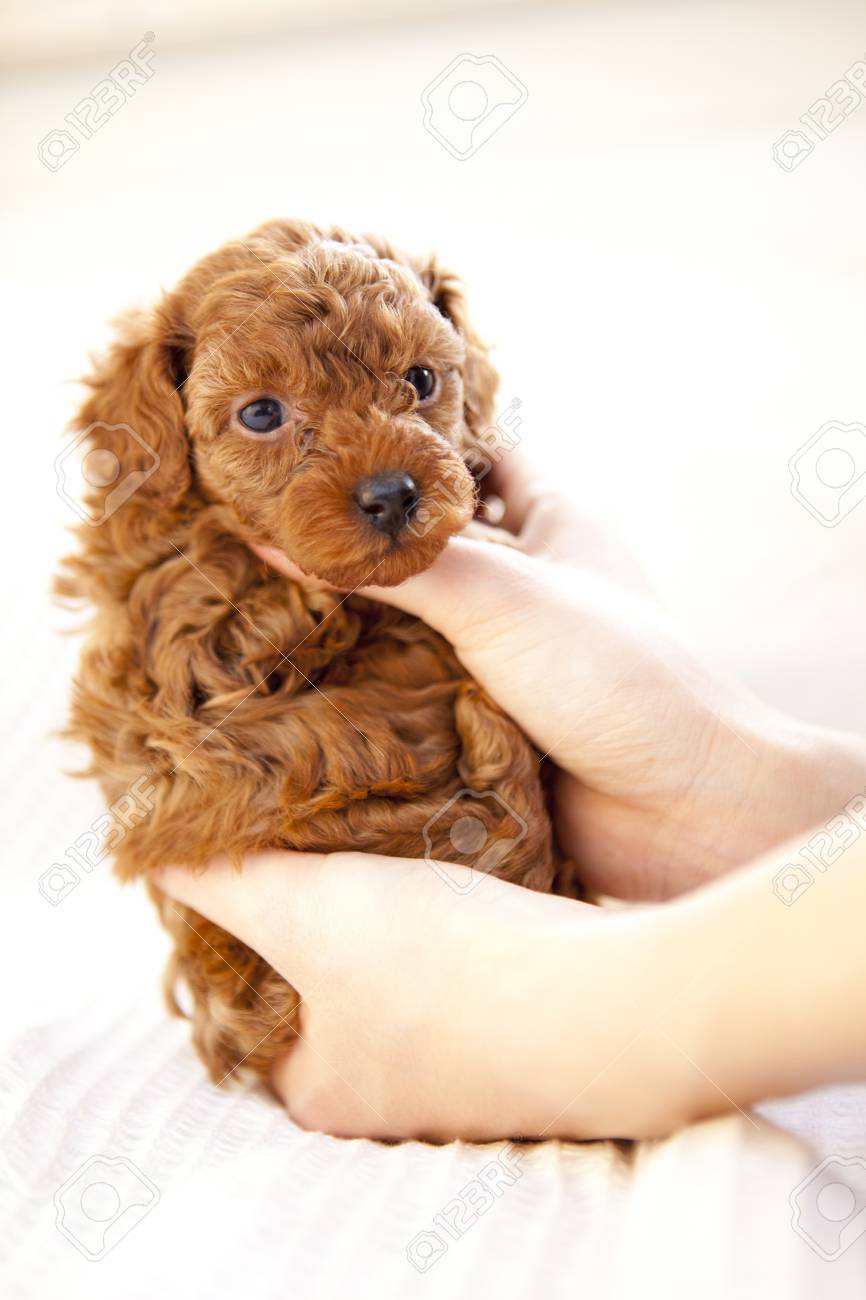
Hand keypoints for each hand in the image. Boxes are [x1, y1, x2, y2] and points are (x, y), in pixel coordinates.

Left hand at [155, 847, 661, 1140]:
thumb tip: (146, 848)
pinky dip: (457, 926)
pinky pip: (466, 974)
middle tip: (323, 843)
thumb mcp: (305, 907)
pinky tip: (466, 873)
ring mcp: (464, 1074)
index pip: (250, 1003)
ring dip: (397, 919)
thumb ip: (222, 880)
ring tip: (392, 844)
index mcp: (319, 1087)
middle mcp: (388, 1098)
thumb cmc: (438, 965)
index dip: (243, 925)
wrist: (604, 1003)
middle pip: (328, 992)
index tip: (254, 861)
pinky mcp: (526, 1037)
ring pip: (403, 981)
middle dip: (325, 920)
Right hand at [253, 451, 865, 898]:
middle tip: (263, 517)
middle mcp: (528, 580)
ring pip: (415, 618)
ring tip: (255, 593)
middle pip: (430, 540)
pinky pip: (414, 688)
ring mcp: (507, 652)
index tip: (320, 431)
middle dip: (360, 533)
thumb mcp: (505, 599)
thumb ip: (398, 569)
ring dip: (354, 615)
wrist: (686, 813)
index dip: (405, 438)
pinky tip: (296, 678)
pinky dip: (366, 682)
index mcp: (554, 520)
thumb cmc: (621, 680)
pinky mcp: (487, 718)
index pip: (471, 450)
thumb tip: (283, 535)